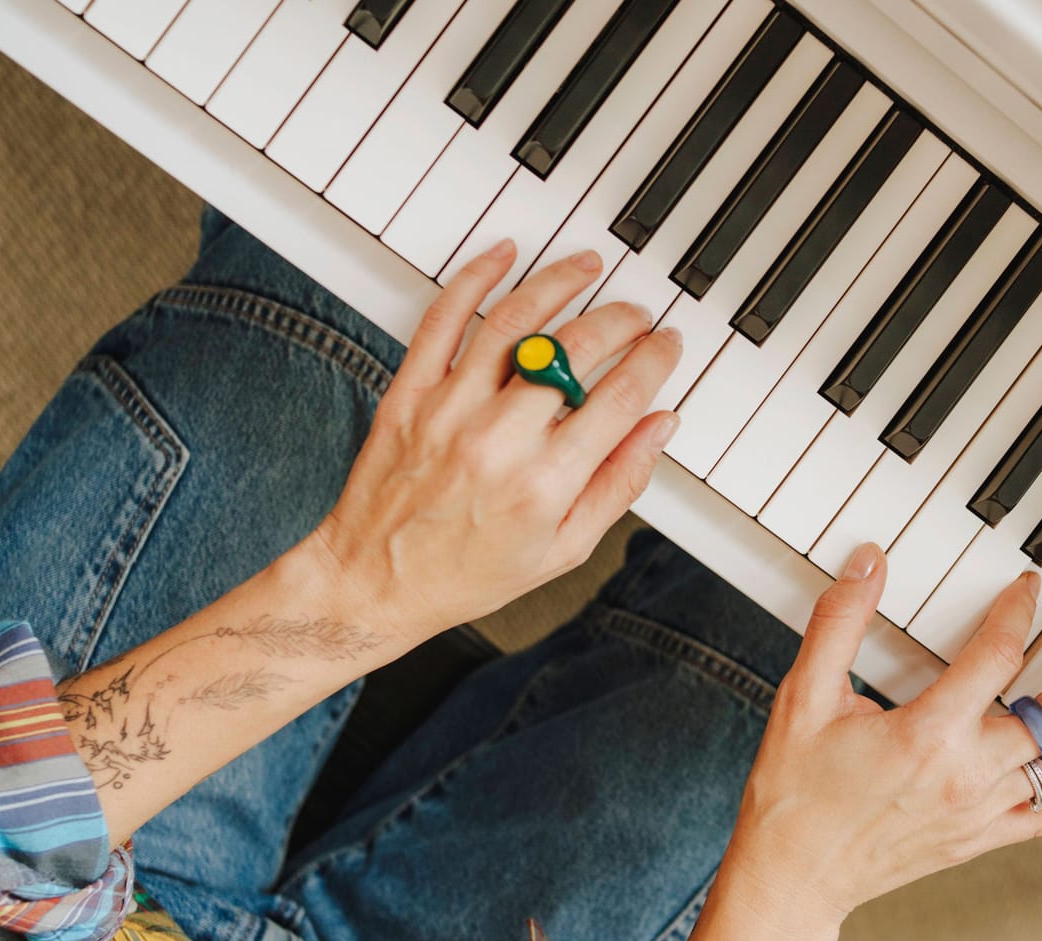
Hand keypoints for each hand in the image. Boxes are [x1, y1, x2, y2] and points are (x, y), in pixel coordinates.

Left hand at [305, 243, 682, 642]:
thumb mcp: (564, 549)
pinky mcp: (410, 394)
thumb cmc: (468, 573)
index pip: (621, 398)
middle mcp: (499, 440)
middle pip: (577, 350)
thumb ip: (618, 484)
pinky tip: (502, 257)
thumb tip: (658, 428)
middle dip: (620, 321)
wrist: (375, 581)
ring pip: (515, 321)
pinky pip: (443, 320)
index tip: (665, 346)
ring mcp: (450, 411)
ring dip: (558, 283)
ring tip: (585, 268)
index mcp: (546, 483)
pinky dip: (474, 278)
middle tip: (635, 316)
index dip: (654, 362)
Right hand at [668, 543, 1041, 940]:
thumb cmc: (795, 792)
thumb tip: (869, 564)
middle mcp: (967, 775)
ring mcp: (981, 811)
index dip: (1020, 612)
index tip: (1029, 589)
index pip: (999, 655)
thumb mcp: (805, 695)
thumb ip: (840, 622)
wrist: (793, 876)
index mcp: (928, 733)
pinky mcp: (982, 838)